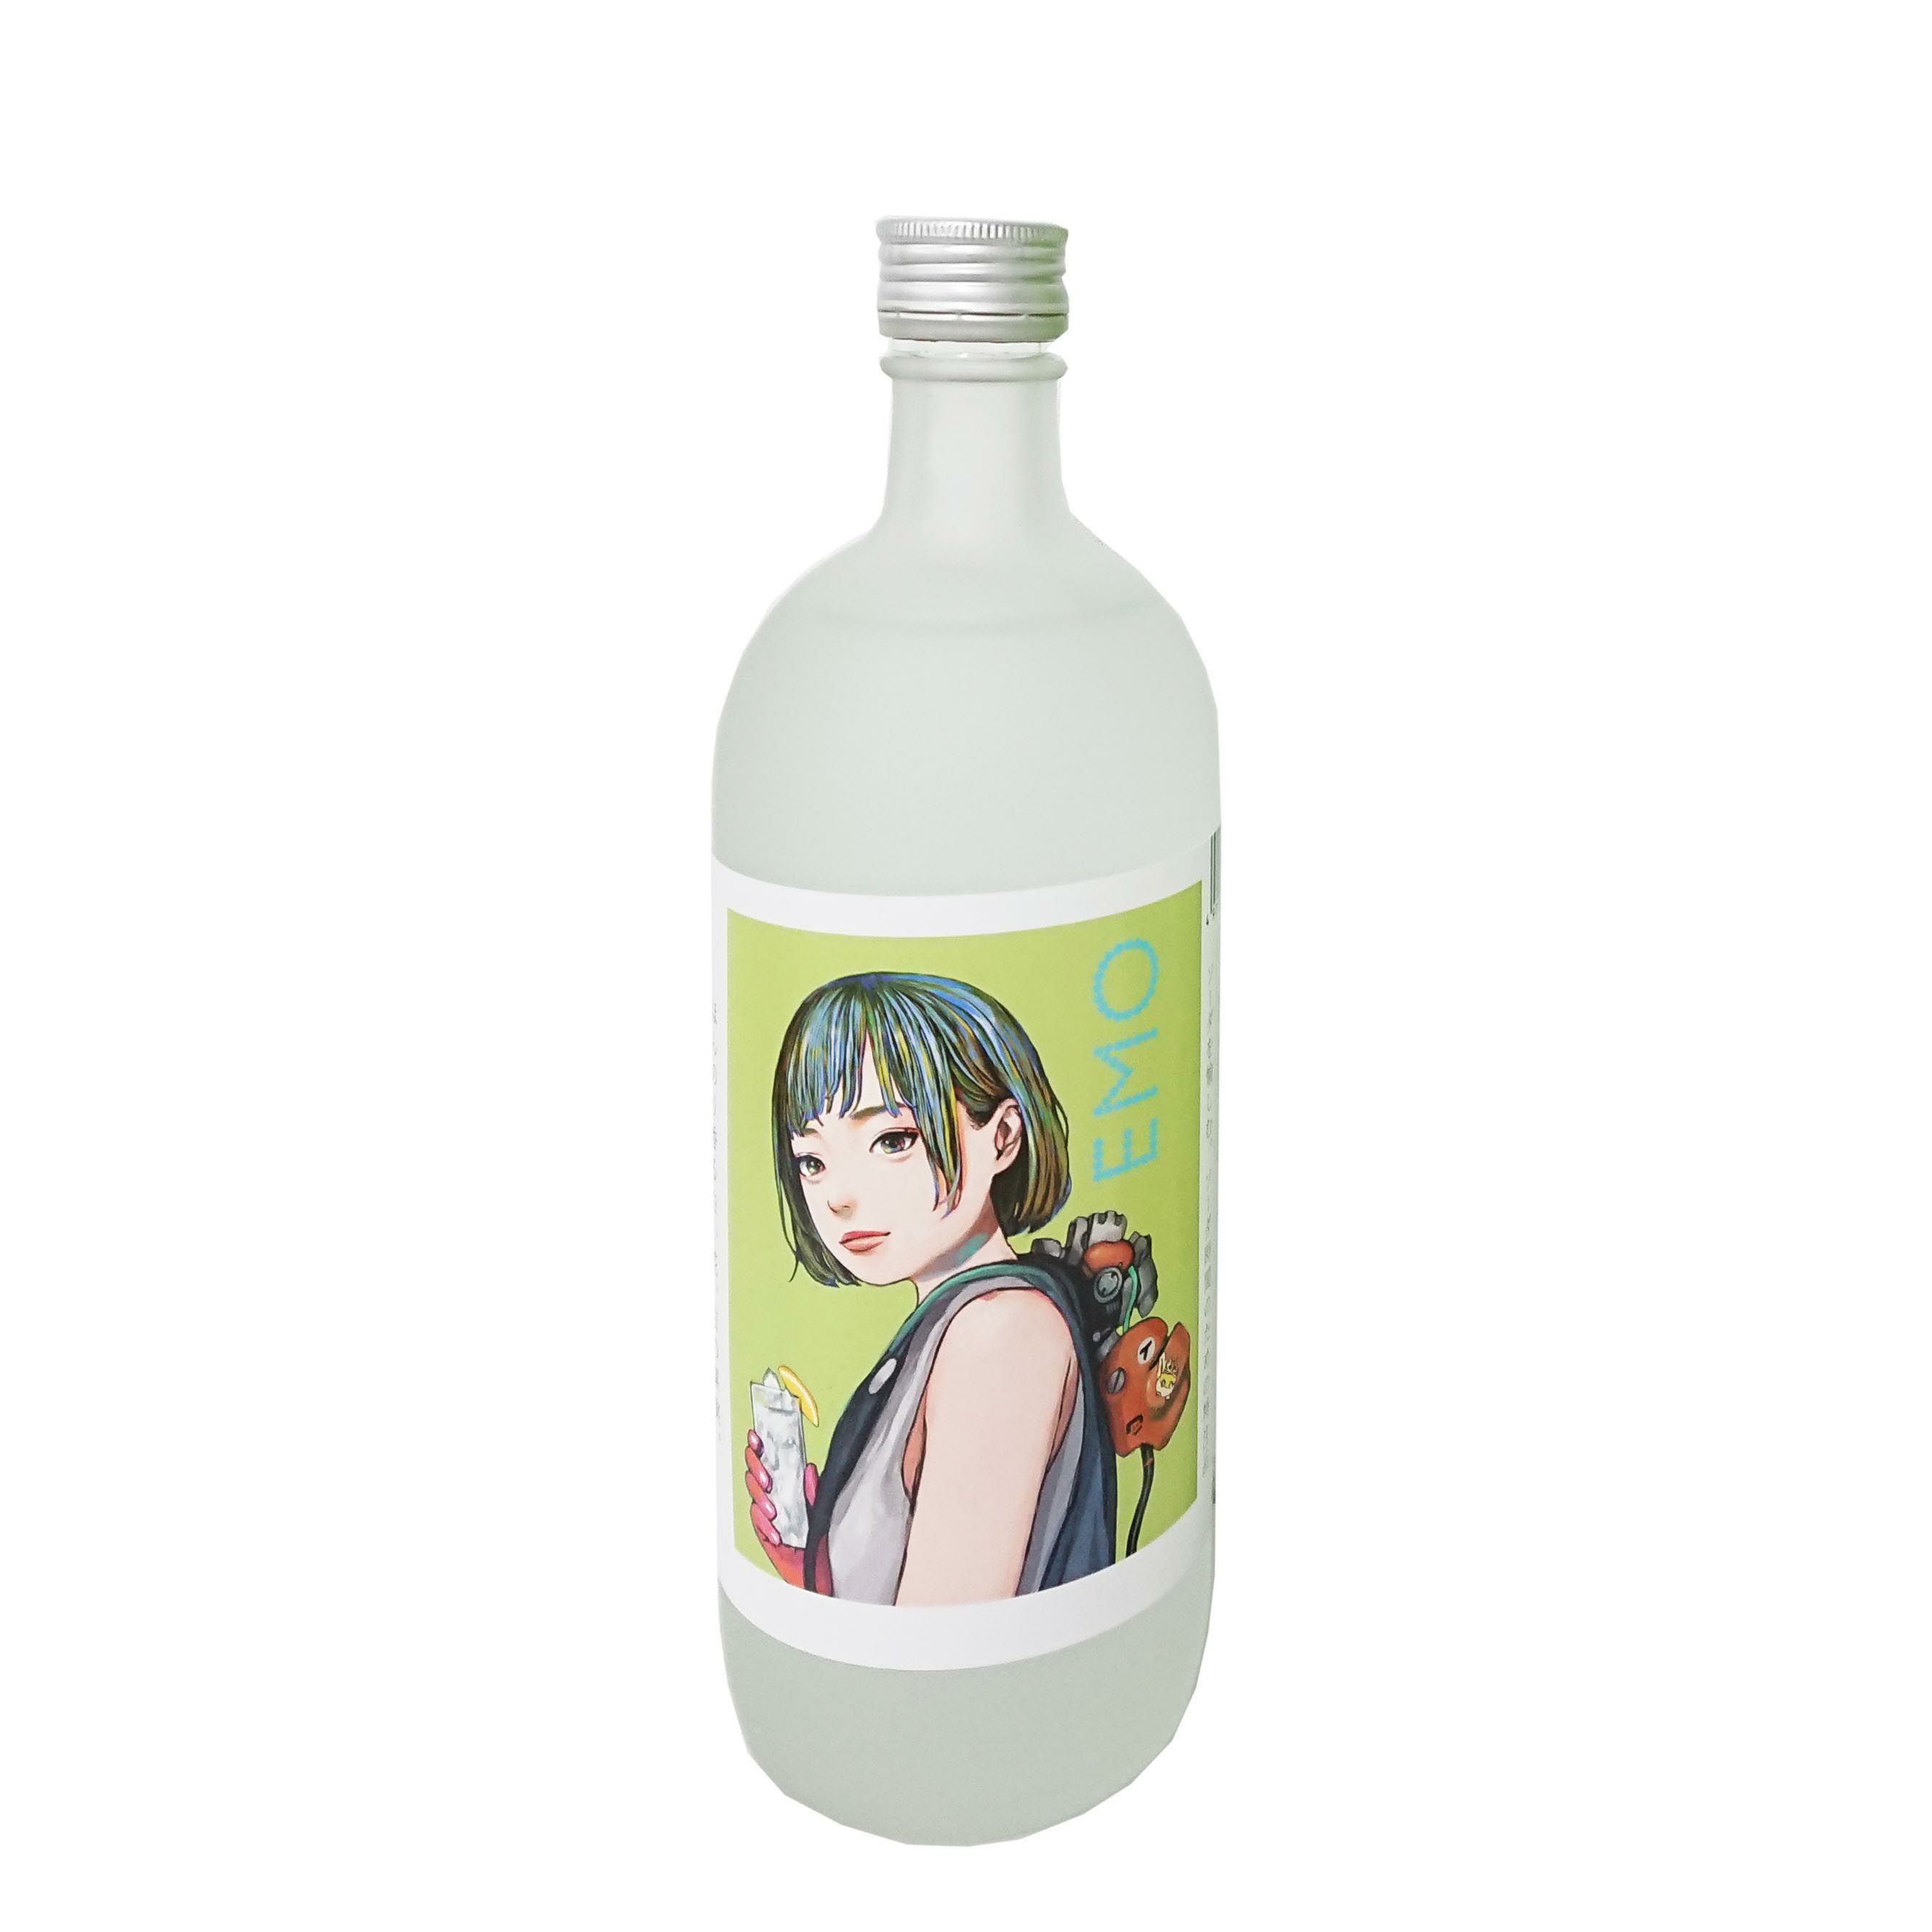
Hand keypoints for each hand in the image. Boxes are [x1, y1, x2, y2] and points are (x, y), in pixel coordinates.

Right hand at [745, 1429, 819, 1589]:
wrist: (817, 1573)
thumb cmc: (818, 1540)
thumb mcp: (819, 1510)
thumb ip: (812, 1491)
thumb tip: (809, 1469)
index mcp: (784, 1487)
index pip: (766, 1462)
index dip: (757, 1449)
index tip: (755, 1438)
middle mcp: (773, 1500)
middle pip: (754, 1478)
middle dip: (757, 1473)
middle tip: (766, 1478)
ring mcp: (767, 1518)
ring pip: (754, 1501)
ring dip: (761, 1502)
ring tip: (773, 1509)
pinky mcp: (765, 1538)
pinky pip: (758, 1527)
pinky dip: (765, 1527)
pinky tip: (775, 1531)